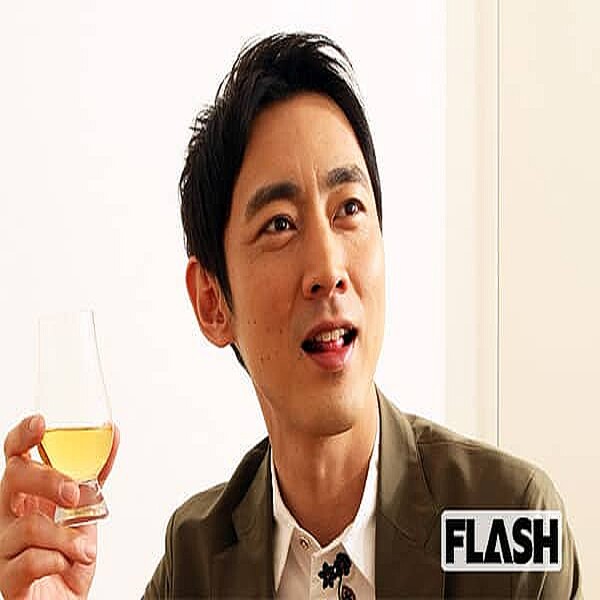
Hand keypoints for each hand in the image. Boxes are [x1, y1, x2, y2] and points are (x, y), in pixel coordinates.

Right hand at [0, 416, 118, 599]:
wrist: (67, 597)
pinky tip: (67, 565)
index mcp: (27, 492)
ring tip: (85, 549)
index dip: (23, 435)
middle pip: (13, 478)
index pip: (14, 455)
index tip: (42, 424)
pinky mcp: (8, 578)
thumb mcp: (88, 506)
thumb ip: (95, 473)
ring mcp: (4, 546)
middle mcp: (9, 514)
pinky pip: (28, 562)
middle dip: (48, 480)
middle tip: (75, 494)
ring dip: (67, 537)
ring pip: (27, 526)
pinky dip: (58, 560)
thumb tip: (113, 432)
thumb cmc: (71, 549)